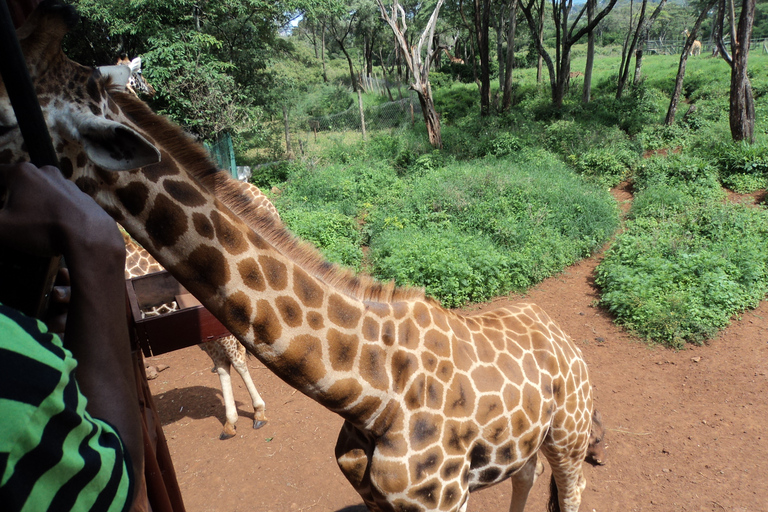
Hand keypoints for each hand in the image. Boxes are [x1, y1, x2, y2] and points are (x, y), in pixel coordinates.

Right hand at [0, 163, 116, 258]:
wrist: (90, 236)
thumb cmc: (44, 228)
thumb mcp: (2, 227)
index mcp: (22, 173)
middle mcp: (46, 172)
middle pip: (19, 181)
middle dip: (10, 195)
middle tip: (8, 214)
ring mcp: (67, 184)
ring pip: (42, 190)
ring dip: (33, 203)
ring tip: (28, 222)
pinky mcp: (82, 198)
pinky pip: (60, 202)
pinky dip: (52, 210)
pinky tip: (51, 225)